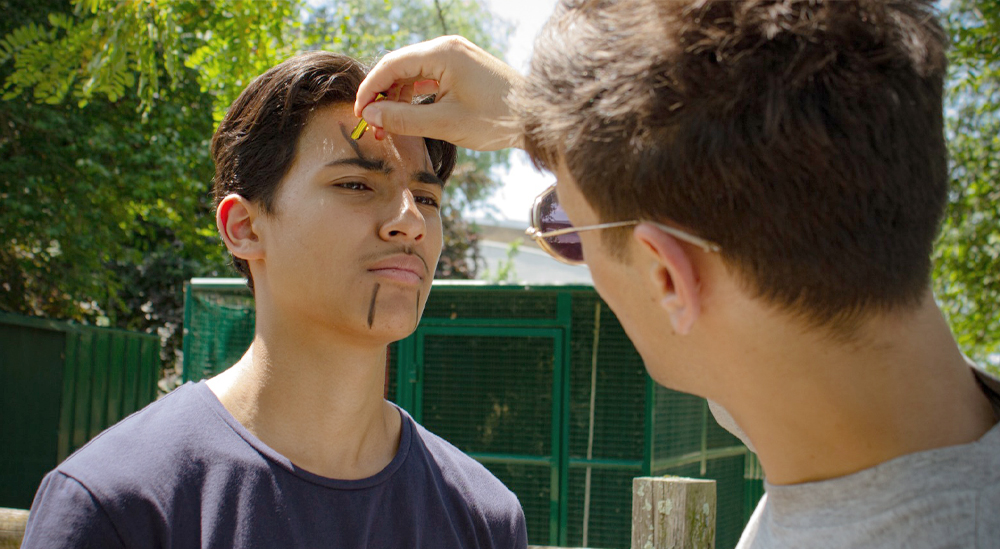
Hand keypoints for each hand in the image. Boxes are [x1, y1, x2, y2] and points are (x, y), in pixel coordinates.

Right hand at [354, 36, 524, 150]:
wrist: (535, 118)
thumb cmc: (495, 118)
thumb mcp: (444, 123)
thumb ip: (403, 118)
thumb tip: (370, 115)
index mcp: (442, 53)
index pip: (391, 64)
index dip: (369, 89)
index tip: (359, 113)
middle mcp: (447, 47)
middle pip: (399, 67)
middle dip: (382, 96)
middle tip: (374, 126)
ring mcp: (456, 56)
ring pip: (412, 73)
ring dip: (397, 98)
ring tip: (390, 127)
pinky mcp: (462, 68)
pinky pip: (428, 78)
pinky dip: (415, 96)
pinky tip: (409, 117)